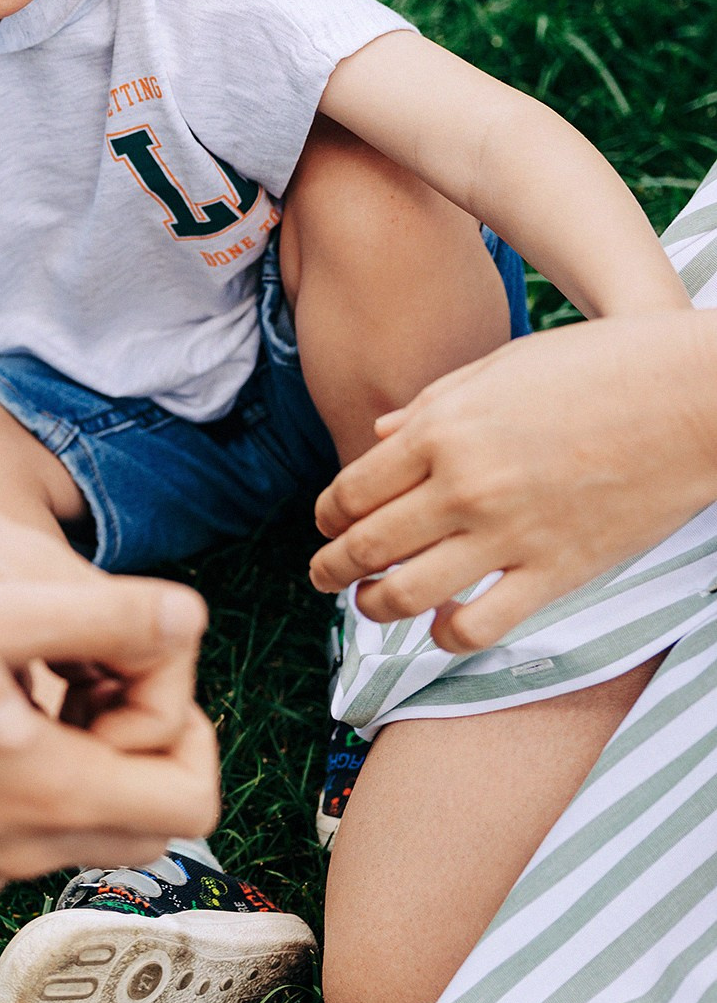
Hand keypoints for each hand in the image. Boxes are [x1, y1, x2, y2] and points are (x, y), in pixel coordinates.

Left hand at [0, 378, 205, 751]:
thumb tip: (29, 738)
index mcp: (37, 577)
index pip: (168, 648)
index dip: (148, 725)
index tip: (77, 765)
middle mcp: (43, 580)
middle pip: (144, 672)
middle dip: (119, 744)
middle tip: (39, 788)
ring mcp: (16, 592)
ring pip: (94, 679)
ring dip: (76, 739)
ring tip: (3, 783)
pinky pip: (46, 675)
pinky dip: (33, 722)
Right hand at [0, 597, 219, 898]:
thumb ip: (90, 619)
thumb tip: (188, 620)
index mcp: (54, 794)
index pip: (194, 796)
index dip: (189, 728)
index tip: (137, 674)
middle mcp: (27, 852)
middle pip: (149, 823)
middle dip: (143, 751)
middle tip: (96, 684)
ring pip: (81, 833)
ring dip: (82, 768)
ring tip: (25, 693)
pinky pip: (13, 843)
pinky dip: (21, 794)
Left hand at [309, 315, 716, 652]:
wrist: (689, 398)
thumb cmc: (596, 367)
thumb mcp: (500, 366)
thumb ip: (432, 405)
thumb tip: (379, 436)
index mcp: (442, 430)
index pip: (352, 489)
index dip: (326, 515)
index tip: (325, 524)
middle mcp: (464, 486)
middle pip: (367, 545)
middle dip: (331, 567)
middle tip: (322, 576)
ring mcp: (508, 534)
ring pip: (407, 595)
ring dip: (374, 608)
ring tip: (369, 606)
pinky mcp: (555, 573)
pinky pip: (480, 626)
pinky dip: (447, 636)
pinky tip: (443, 627)